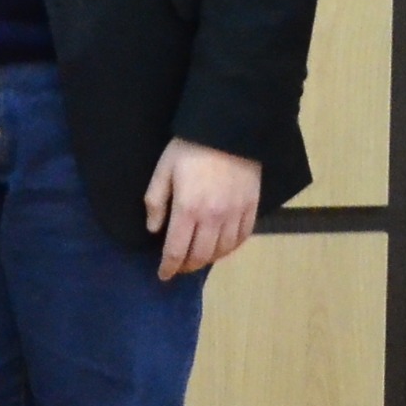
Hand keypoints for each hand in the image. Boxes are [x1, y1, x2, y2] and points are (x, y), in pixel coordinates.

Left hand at [143, 139, 262, 279]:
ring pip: (223, 250)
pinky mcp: (252, 207)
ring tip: (198, 259)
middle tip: (179, 267)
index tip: (163, 275)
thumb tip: (154, 230)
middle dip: (187, 266)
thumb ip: (156, 202)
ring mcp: (235, 214)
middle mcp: (213, 218)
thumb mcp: (163, 170)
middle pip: (201, 255)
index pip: (177, 250)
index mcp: (188, 210)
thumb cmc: (190, 148)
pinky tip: (223, 248)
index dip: (169, 267)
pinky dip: (231, 248)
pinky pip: (243, 237)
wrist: (229, 130)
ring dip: (209, 259)